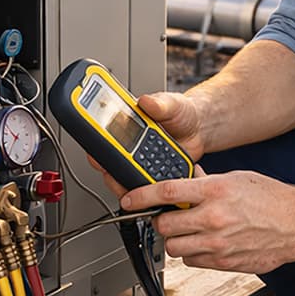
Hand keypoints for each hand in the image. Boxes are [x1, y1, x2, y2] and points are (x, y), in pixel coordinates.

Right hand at [89, 90, 207, 200]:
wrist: (198, 129)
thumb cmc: (182, 113)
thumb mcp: (172, 103)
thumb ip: (160, 103)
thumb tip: (146, 101)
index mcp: (128, 125)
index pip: (104, 138)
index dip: (96, 146)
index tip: (96, 153)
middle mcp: (130, 146)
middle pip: (110, 164)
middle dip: (110, 173)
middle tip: (116, 175)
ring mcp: (141, 162)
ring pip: (125, 180)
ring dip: (127, 186)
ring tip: (137, 187)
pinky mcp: (153, 176)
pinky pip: (145, 189)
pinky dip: (146, 194)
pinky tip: (152, 193)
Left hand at [120, 171, 294, 273]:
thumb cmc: (272, 198)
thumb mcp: (237, 178)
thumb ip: (208, 182)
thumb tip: (186, 179)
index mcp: (215, 191)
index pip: (166, 193)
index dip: (141, 197)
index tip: (129, 199)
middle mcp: (214, 218)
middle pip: (164, 225)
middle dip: (163, 222)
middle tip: (171, 218)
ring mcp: (218, 243)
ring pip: (175, 248)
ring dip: (177, 240)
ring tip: (192, 231)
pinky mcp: (223, 262)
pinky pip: (193, 261)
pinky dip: (194, 253)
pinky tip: (207, 243)